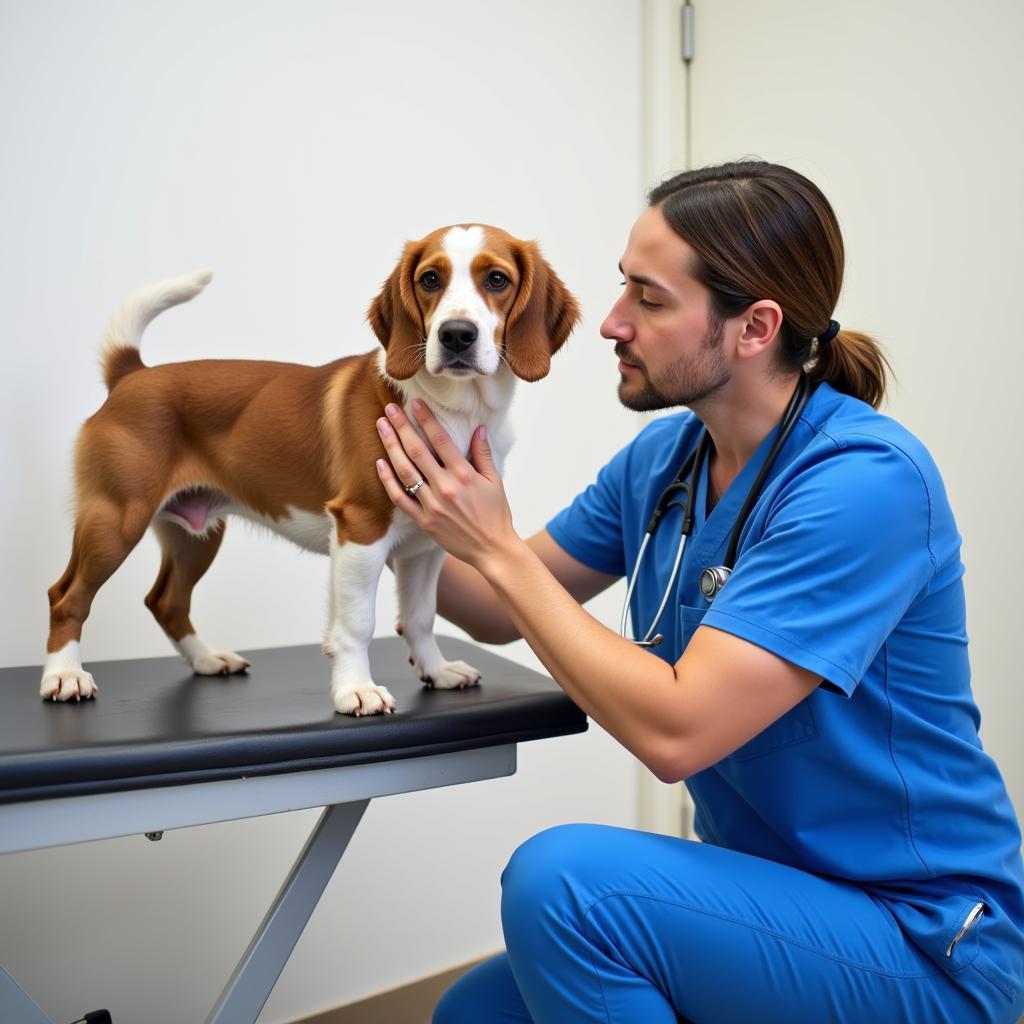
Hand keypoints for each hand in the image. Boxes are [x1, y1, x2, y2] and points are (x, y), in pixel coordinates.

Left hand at [375, 399, 518, 570]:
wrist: (492, 549)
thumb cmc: (496, 514)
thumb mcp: (495, 482)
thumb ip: (484, 454)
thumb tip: (479, 428)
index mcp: (465, 476)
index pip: (441, 441)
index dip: (426, 419)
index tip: (415, 403)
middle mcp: (446, 488)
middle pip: (417, 451)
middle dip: (402, 427)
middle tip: (389, 409)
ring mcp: (432, 505)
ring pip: (405, 471)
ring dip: (391, 447)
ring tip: (381, 427)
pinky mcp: (423, 521)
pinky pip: (400, 499)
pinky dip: (388, 481)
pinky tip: (380, 463)